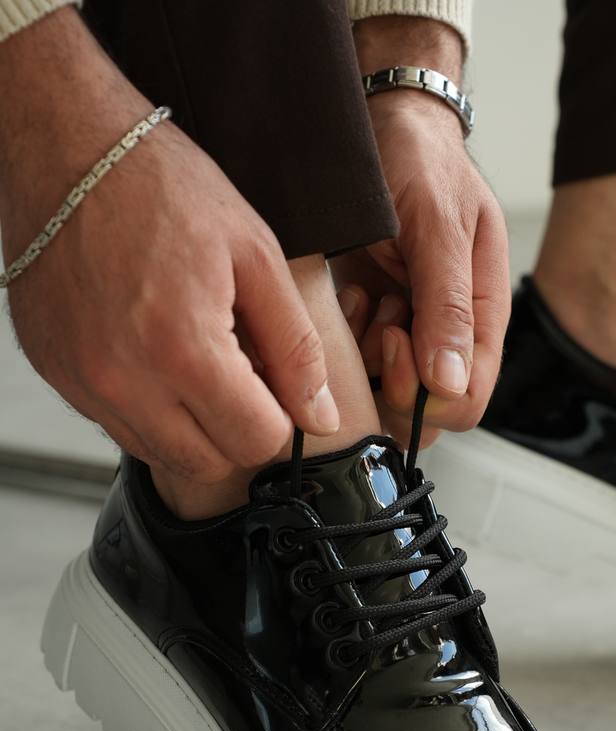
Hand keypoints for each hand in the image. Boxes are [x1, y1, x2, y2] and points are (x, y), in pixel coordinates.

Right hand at [0, 11, 339, 482]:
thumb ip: (296, 349)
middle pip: (210, 462)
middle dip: (237, 429)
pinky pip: (118, 426)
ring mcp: (84, 383)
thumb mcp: (256, 258)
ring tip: (193, 358)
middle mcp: (125, 380)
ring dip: (191, 426)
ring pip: (162, 455)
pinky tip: (152, 353)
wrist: (67, 146)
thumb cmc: (163, 187)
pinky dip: (146, 408)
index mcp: (183, 350)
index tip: (273, 383)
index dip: (279, 418)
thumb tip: (322, 417)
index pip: (256, 442)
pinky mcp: (57, 376)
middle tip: (238, 372)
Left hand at [333, 91, 509, 443]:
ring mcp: (408, 336)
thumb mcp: (439, 223)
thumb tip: (451, 384)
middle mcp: (447, 338)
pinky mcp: (370, 328)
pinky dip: (345, 341)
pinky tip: (349, 295)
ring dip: (366, 357)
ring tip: (364, 297)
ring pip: (386, 398)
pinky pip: (357, 370)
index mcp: (482, 318)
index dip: (428, 395)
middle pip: (426, 413)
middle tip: (379, 322)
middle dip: (393, 380)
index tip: (397, 338)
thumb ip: (447, 304)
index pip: (467, 401)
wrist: (379, 124)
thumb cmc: (420, 162)